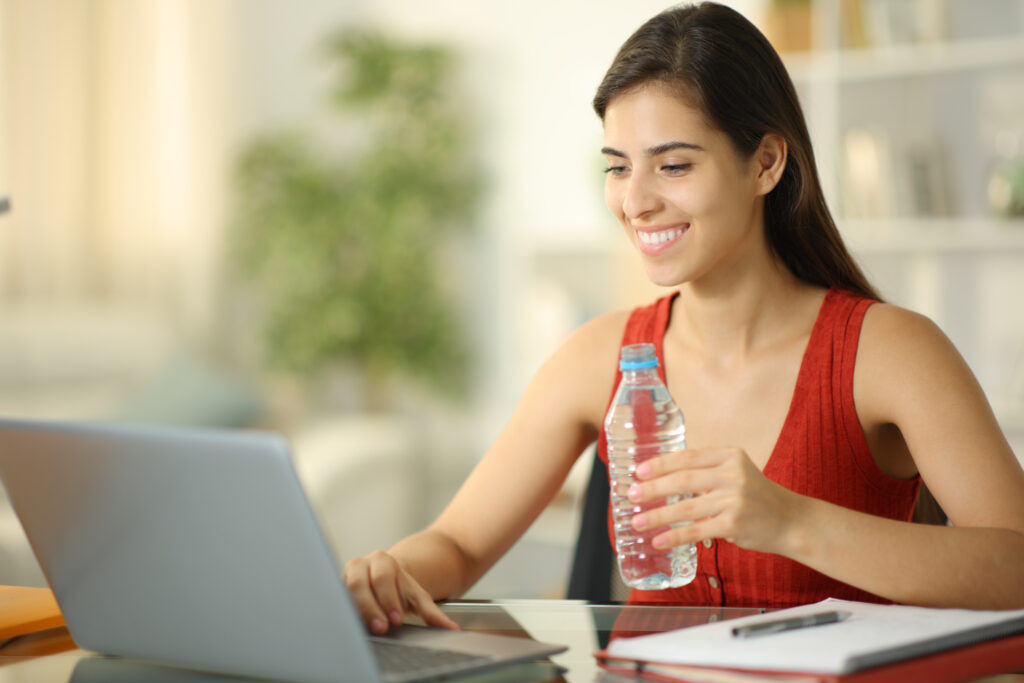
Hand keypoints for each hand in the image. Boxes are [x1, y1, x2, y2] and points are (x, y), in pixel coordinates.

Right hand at [344, 551, 459, 634]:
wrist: (383, 581)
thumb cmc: (399, 589)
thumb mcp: (417, 598)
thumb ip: (433, 613)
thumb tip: (452, 628)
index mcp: (382, 561)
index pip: (383, 578)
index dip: (389, 599)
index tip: (397, 619)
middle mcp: (360, 565)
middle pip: (359, 583)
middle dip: (371, 607)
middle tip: (383, 627)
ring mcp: (344, 577)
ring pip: (343, 591)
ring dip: (354, 610)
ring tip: (366, 628)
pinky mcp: (334, 590)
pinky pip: (334, 600)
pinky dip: (340, 612)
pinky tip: (348, 624)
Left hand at [627, 447, 800, 553]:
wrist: (790, 521)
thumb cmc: (756, 496)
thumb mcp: (736, 472)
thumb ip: (706, 471)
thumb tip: (662, 477)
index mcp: (730, 455)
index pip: (687, 457)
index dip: (660, 464)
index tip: (639, 471)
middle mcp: (733, 474)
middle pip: (683, 479)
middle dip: (653, 488)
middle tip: (631, 494)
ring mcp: (734, 500)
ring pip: (685, 507)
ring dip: (657, 515)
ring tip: (637, 521)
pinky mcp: (734, 524)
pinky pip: (696, 530)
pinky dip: (674, 536)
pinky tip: (658, 540)